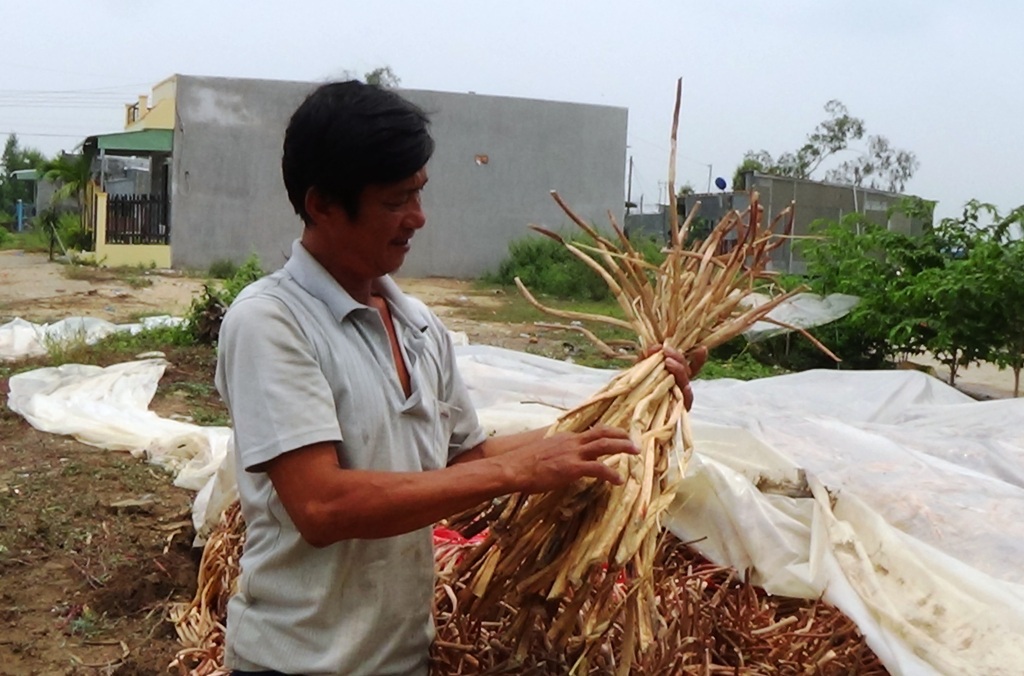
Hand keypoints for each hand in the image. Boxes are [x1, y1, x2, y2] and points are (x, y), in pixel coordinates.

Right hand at [500, 425, 637, 493]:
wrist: (514, 468)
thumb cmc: (524, 464)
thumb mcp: (544, 453)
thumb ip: (557, 454)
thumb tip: (561, 461)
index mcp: (566, 438)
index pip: (591, 431)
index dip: (607, 432)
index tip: (618, 435)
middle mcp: (572, 441)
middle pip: (602, 433)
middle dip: (620, 435)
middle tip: (634, 441)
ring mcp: (573, 453)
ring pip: (605, 445)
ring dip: (622, 447)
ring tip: (635, 452)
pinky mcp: (573, 467)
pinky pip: (599, 469)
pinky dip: (611, 473)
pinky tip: (619, 480)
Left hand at [642, 344, 707, 410]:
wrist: (626, 417)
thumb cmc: (636, 391)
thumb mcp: (639, 372)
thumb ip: (647, 359)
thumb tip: (654, 346)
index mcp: (673, 377)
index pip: (689, 366)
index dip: (697, 358)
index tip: (702, 348)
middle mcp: (678, 388)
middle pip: (687, 372)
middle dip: (679, 359)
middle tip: (667, 351)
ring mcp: (678, 399)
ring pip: (685, 384)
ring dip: (679, 371)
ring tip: (669, 362)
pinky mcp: (676, 412)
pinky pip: (684, 402)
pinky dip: (686, 394)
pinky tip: (685, 387)